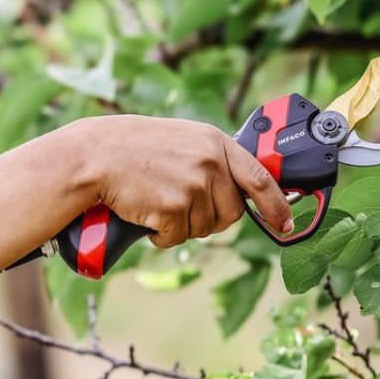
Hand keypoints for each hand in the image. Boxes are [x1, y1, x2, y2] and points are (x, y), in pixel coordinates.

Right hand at [85, 114, 294, 249]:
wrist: (94, 156)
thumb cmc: (131, 148)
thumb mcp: (181, 141)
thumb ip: (211, 160)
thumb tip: (236, 193)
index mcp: (215, 142)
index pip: (260, 178)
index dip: (276, 205)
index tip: (285, 224)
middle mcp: (210, 162)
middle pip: (230, 214)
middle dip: (209, 219)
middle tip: (181, 208)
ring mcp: (193, 186)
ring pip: (202, 228)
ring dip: (180, 226)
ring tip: (156, 203)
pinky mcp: (173, 209)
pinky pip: (176, 237)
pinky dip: (160, 234)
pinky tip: (144, 214)